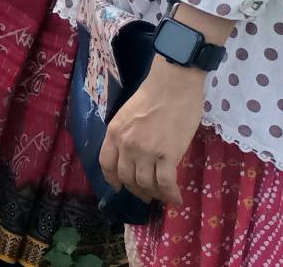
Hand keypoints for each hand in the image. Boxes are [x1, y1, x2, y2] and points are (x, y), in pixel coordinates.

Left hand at [101, 60, 207, 205]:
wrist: (173, 85)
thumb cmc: (153, 94)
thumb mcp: (127, 115)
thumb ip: (126, 135)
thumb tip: (134, 155)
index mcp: (114, 133)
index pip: (106, 164)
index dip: (112, 180)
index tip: (118, 187)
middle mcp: (126, 145)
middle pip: (126, 177)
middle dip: (135, 190)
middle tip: (145, 195)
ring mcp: (146, 151)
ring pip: (145, 183)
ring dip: (154, 194)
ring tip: (161, 196)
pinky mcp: (169, 155)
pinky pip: (166, 183)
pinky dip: (170, 194)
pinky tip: (176, 198)